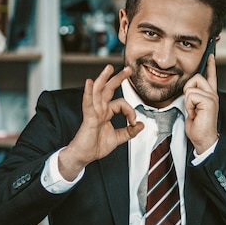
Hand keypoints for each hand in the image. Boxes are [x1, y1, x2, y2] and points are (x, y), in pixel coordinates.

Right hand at [59, 65, 143, 180]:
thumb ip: (130, 132)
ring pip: (98, 91)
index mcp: (106, 113)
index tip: (134, 122)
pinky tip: (89, 82)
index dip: (130, 111)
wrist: (83, 156)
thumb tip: (141, 124)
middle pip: (109, 89)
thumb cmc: (95, 146)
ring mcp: (93, 112)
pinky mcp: (88, 118)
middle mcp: (99, 110)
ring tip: (108, 68)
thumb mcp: (118, 138)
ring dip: (103, 78)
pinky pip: (88, 103)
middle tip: (128, 69)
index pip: (121, 104)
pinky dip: (89, 92)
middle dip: (118, 78)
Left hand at [184, 53, 218, 153]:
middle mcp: (213, 94)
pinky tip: (196, 113)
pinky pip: (191, 95)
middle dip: (188, 90)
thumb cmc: (197, 126)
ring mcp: (212, 97)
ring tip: (194, 111)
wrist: (203, 139)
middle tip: (192, 106)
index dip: (210, 64)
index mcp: (209, 95)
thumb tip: (187, 89)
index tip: (210, 54)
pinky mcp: (210, 101)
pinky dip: (189, 105)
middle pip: (196, 77)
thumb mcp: (193, 108)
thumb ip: (193, 96)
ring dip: (188, 100)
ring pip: (191, 87)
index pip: (211, 75)